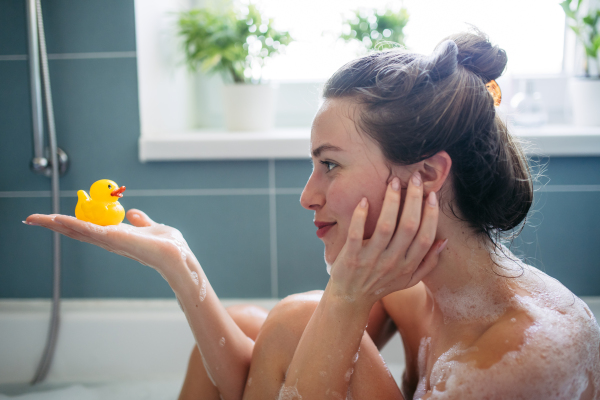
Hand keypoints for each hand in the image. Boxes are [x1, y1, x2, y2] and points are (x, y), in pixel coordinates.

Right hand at [25, 210, 192, 277]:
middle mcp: (109, 241)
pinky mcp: (114, 239)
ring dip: (56, 224)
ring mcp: (110, 241)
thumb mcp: (153, 227)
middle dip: (53, 225)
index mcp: (115, 236)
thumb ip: (142, 221)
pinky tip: (58, 220)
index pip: (87, 228)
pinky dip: (73, 224)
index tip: (51, 218)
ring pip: (77, 230)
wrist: (178, 256)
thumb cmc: (169, 246)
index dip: (69, 223)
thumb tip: (133, 213)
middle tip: (31, 219)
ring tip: (36, 219)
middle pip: (75, 230)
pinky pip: (89, 229)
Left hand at [329, 172, 446, 305]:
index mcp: (408, 265)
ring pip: (385, 227)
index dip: (431, 215)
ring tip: (393, 182)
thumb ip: (428, 262)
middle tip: (414, 177)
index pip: (425, 237)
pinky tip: (364, 201)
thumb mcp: (408, 279)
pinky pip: (356, 234)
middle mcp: (392, 262)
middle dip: (413, 199)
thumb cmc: (381, 285)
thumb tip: (444, 240)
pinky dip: (360, 217)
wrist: (350, 299)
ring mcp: (371, 260)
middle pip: (408, 227)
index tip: (431, 194)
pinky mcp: (351, 257)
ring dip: (391, 202)